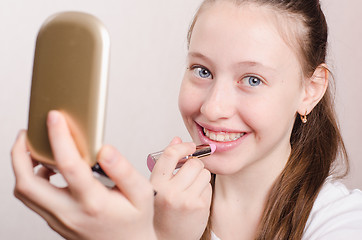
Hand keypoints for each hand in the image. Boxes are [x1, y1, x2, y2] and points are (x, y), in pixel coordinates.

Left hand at [11, 111, 156, 239]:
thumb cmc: (134, 221)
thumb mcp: (141, 194)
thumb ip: (123, 170)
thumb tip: (104, 150)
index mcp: (93, 202)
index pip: (69, 166)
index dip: (59, 138)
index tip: (55, 117)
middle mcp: (70, 213)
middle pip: (27, 184)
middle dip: (19, 154)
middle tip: (26, 134)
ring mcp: (59, 220)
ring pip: (25, 193)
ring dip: (21, 167)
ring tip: (33, 147)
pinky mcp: (55, 221)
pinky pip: (33, 199)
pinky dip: (31, 179)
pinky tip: (47, 169)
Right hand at [150, 137, 211, 239]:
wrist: (167, 238)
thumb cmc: (161, 211)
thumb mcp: (158, 186)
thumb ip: (167, 162)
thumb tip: (177, 139)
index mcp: (155, 184)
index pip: (170, 155)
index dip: (183, 146)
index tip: (190, 146)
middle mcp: (169, 192)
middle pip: (193, 163)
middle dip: (195, 165)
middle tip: (189, 174)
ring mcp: (186, 200)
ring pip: (204, 173)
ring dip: (201, 177)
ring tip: (191, 188)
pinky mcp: (200, 207)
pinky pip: (209, 186)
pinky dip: (204, 189)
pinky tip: (195, 199)